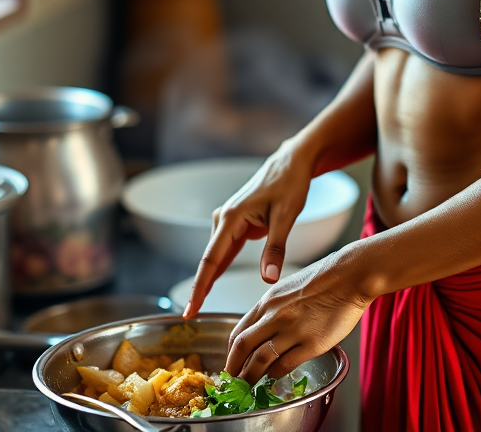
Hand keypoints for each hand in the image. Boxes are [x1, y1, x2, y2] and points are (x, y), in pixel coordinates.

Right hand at [184, 142, 313, 318]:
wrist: (292, 163)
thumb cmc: (290, 184)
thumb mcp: (286, 216)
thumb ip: (276, 248)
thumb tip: (268, 278)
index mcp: (232, 217)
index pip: (211, 260)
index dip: (199, 287)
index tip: (189, 310)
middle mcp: (224, 218)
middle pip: (210, 260)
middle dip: (201, 288)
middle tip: (191, 317)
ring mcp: (228, 220)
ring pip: (216, 256)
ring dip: (209, 279)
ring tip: (199, 306)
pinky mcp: (236, 222)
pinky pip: (225, 250)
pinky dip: (219, 267)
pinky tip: (212, 284)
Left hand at [223, 251, 372, 382]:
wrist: (351, 274)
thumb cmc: (325, 278)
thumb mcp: (289, 287)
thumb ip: (273, 308)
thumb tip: (263, 330)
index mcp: (268, 300)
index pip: (238, 331)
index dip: (230, 353)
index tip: (232, 363)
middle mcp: (276, 315)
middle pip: (242, 348)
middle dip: (234, 369)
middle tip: (234, 381)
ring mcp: (293, 329)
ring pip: (260, 360)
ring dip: (251, 377)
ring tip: (249, 385)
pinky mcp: (312, 343)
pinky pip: (285, 365)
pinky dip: (275, 374)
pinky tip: (275, 376)